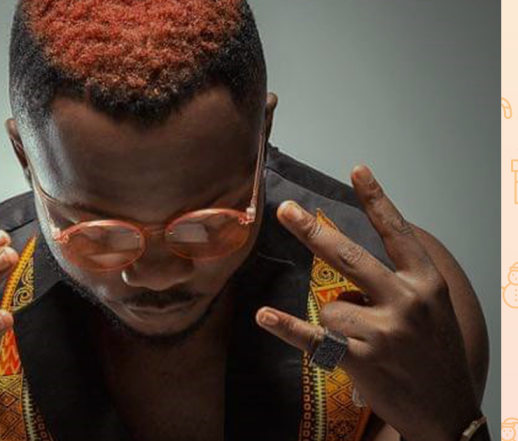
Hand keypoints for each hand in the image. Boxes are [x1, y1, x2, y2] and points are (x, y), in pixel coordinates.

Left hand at [255, 166, 481, 440]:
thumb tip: (349, 262)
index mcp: (426, 283)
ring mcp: (384, 331)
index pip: (397, 233)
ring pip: (331, 304)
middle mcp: (406, 301)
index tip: (357, 169)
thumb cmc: (437, 355)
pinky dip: (288, 327)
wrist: (449, 410)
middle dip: (314, 231)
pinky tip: (265, 316)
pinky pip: (316, 337)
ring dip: (337, 318)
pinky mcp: (363, 359)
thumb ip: (401, 280)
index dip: (376, 199)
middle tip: (286, 210)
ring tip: (362, 338)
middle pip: (349, 257)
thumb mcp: (434, 309)